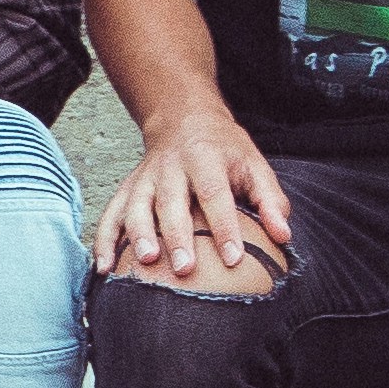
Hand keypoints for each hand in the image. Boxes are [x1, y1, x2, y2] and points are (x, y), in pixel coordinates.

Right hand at [96, 103, 291, 285]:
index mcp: (206, 158)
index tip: (233, 258)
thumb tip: (283, 236)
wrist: (182, 118)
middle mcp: (171, 167)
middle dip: (177, 236)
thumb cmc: (224, 150)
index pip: (215, 194)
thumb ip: (271, 200)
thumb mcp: (254, 164)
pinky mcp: (127, 188)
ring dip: (139, 235)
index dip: (224, 227)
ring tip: (147, 262)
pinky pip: (111, 214)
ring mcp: (145, 178)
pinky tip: (104, 268)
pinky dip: (104, 240)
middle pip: (172, 202)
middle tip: (185, 269)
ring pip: (137, 206)